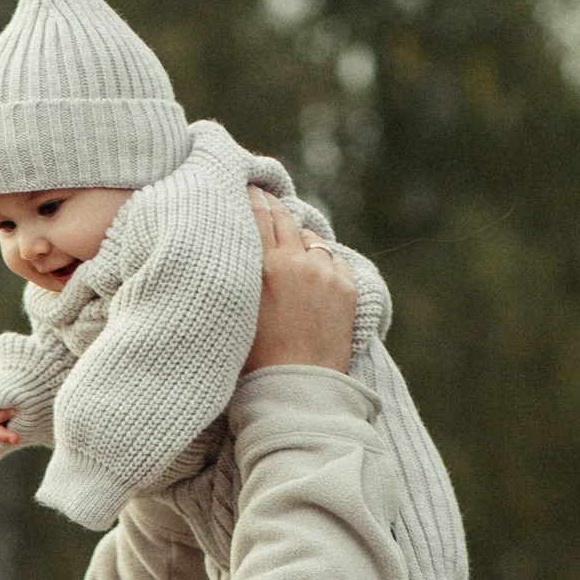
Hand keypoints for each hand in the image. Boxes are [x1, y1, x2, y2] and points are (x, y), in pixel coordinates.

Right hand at [241, 188, 356, 375]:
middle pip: (285, 219)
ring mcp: (326, 274)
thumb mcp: (234, 314)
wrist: (295, 393)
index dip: (252, 197)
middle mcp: (298, 263)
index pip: (258, 217)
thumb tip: (233, 250)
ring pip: (310, 238)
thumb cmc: (252, 364)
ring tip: (289, 244)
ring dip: (298, 238)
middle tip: (265, 195)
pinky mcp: (346, 289)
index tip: (248, 185)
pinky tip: (311, 270)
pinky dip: (320, 260)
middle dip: (274, 207)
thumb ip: (238, 276)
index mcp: (266, 268)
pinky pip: (332, 259)